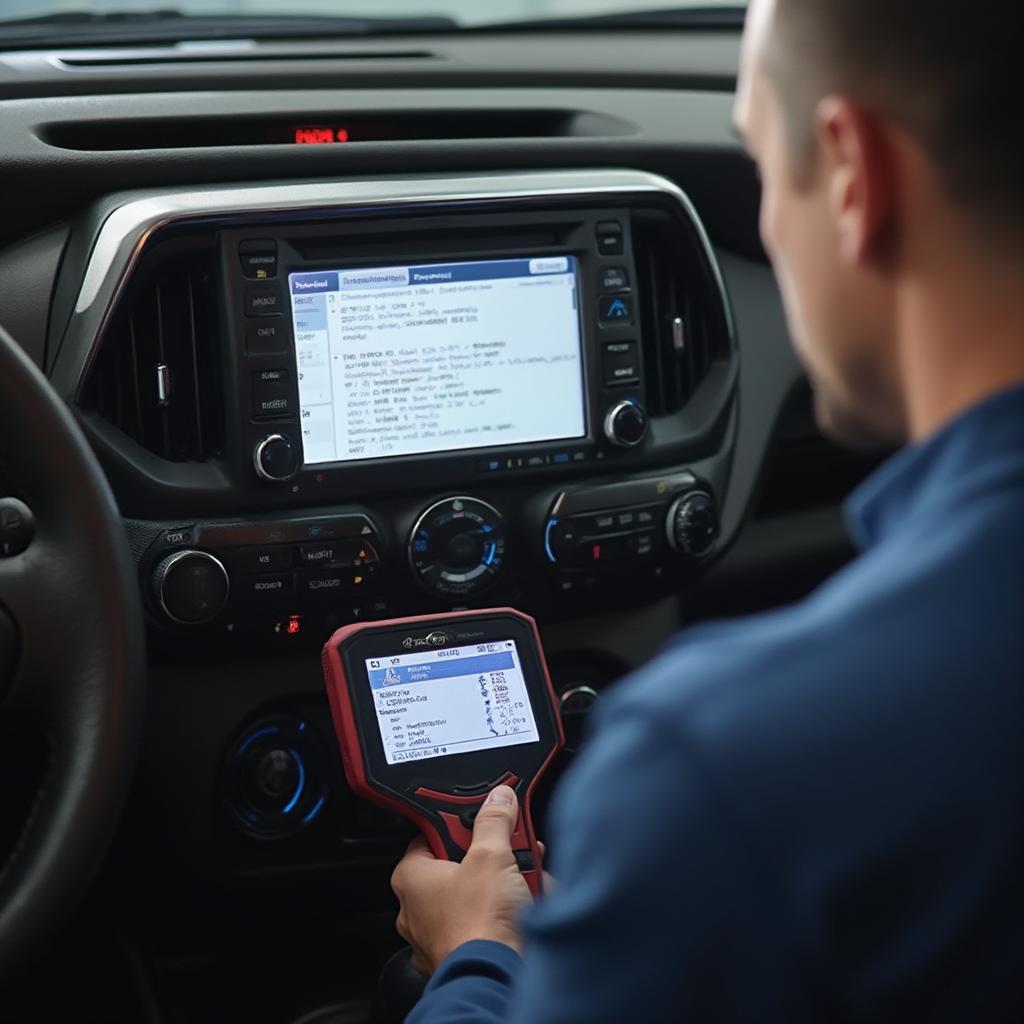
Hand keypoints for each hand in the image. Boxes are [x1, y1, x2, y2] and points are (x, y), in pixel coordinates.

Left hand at [390, 785, 532, 974]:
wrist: (495, 975)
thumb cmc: (480, 923)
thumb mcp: (492, 854)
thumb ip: (494, 820)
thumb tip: (498, 798)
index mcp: (411, 878)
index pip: (431, 835)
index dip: (460, 826)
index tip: (482, 821)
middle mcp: (416, 908)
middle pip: (458, 864)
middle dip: (492, 856)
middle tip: (511, 850)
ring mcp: (436, 933)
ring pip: (473, 893)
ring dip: (503, 882)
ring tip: (525, 878)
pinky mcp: (459, 949)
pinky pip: (483, 919)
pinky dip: (504, 910)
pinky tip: (526, 903)